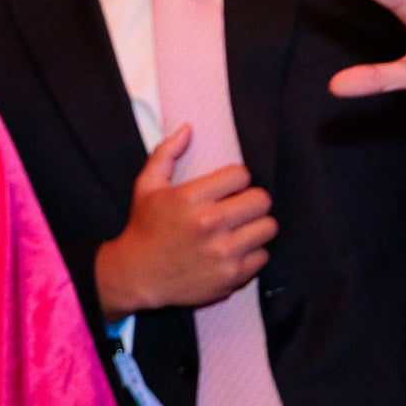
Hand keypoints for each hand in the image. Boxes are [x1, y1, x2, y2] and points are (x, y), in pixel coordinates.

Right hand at [94, 124, 276, 315]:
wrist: (138, 274)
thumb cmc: (144, 227)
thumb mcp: (146, 186)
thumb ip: (166, 154)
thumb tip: (188, 128)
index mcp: (190, 198)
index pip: (241, 175)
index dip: (236, 179)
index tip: (228, 187)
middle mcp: (209, 224)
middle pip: (261, 200)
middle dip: (251, 200)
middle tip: (239, 206)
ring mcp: (223, 252)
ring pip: (268, 228)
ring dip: (256, 226)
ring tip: (241, 228)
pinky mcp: (232, 276)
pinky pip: (263, 256)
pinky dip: (253, 252)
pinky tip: (235, 249)